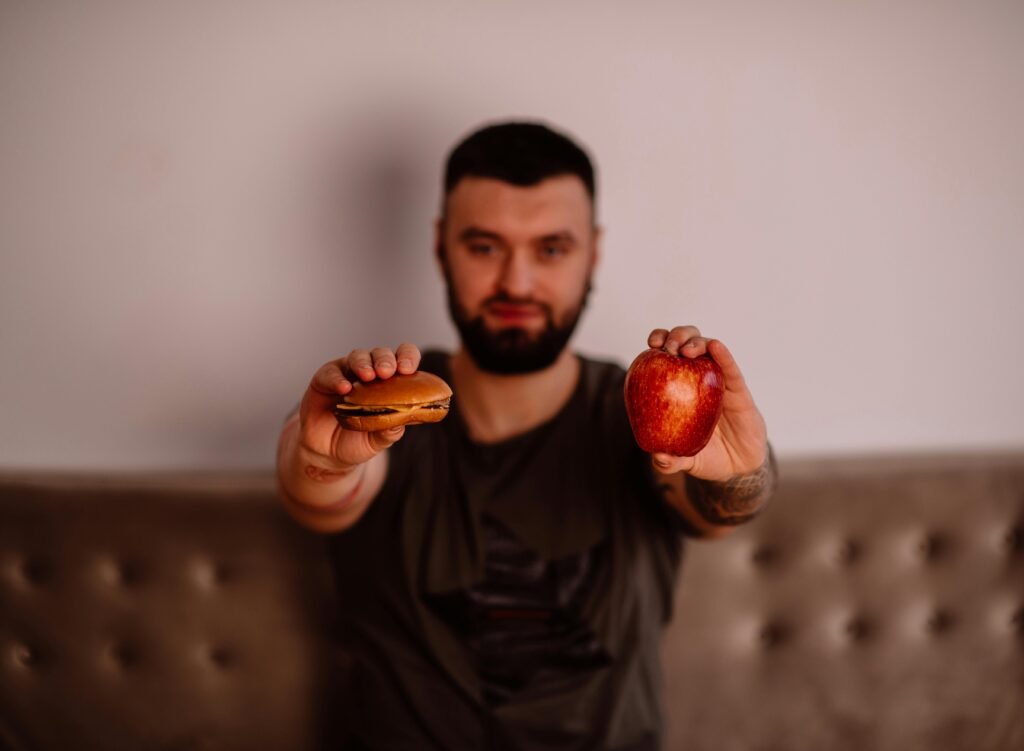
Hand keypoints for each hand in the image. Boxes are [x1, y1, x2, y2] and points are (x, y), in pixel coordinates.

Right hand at [298, 343, 420, 468]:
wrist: (327, 453)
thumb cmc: (358, 441)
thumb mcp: (379, 441)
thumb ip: (390, 431)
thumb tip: (402, 421)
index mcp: (390, 382)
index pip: (403, 359)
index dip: (408, 357)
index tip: (408, 369)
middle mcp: (370, 372)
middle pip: (381, 354)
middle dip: (385, 360)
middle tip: (387, 372)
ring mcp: (347, 373)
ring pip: (357, 357)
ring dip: (364, 364)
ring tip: (368, 376)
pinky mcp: (324, 380)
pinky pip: (331, 373)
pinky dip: (337, 379)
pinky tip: (344, 388)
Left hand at [645, 326, 767, 481]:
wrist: (738, 468)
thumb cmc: (705, 456)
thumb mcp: (684, 461)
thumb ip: (669, 462)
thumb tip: (659, 458)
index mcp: (679, 387)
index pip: (666, 355)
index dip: (659, 342)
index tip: (651, 344)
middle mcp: (698, 379)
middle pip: (686, 343)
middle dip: (676, 336)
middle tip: (669, 347)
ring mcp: (719, 382)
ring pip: (709, 349)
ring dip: (696, 342)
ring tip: (687, 350)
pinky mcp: (739, 391)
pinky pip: (731, 370)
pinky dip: (723, 356)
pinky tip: (716, 347)